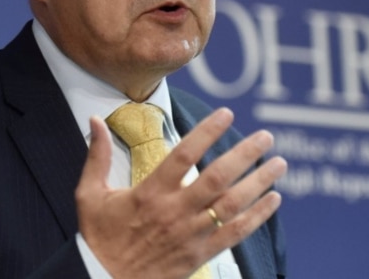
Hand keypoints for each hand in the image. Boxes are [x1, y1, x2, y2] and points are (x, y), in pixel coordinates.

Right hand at [75, 107, 286, 278]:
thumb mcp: (89, 195)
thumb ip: (96, 155)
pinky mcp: (199, 255)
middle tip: (266, 136)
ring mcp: (190, 235)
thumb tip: (94, 120)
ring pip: (232, 205)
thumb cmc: (99, 238)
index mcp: (149, 193)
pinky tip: (274, 199)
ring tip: (279, 163)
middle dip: (245, 155)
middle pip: (217, 178)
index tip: (227, 113)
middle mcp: (174, 212)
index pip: (183, 155)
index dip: (206, 132)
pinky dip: (258, 217)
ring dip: (259, 182)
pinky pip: (235, 234)